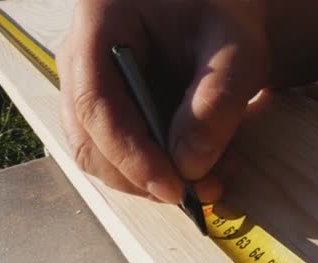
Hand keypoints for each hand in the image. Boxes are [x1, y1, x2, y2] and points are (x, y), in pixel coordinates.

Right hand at [57, 0, 269, 202]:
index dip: (130, 154)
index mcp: (100, 22)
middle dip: (143, 176)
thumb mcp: (236, 52)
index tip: (173, 187)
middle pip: (89, 138)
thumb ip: (214, 105)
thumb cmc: (226, 18)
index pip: (94, 102)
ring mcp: (90, 85)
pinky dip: (157, 171)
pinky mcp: (108, 110)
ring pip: (102, 155)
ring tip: (211, 179)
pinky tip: (201, 167)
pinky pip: (119, 154)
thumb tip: (188, 168)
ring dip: (153, 180)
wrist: (222, 16)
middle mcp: (81, 57)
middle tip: (201, 191)